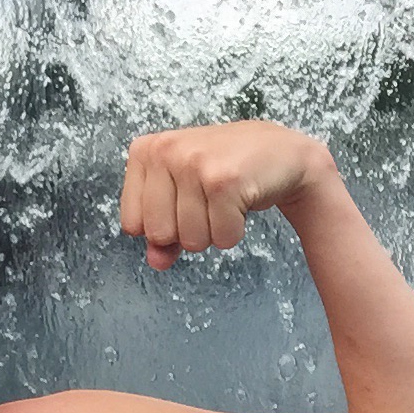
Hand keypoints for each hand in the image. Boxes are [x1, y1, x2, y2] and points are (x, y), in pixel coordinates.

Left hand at [119, 119, 337, 269]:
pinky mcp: (223, 180)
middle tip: (208, 202)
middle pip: (159, 234)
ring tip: (226, 200)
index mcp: (145, 151)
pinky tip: (242, 202)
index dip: (163, 226)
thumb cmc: (224, 173)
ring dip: (214, 231)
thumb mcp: (183, 195)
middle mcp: (164, 151)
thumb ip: (162, 232)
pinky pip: (222, 237)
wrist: (280, 151)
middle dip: (188, 232)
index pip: (132, 225)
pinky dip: (235, 231)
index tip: (184, 202)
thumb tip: (156, 261)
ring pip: (191, 239)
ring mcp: (193, 163)